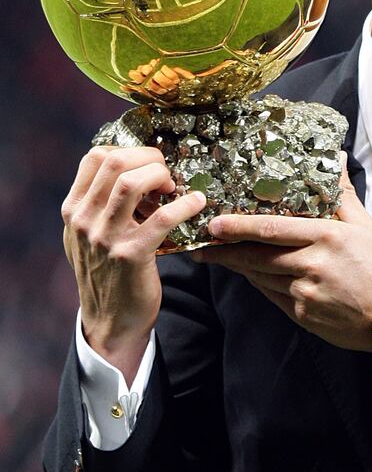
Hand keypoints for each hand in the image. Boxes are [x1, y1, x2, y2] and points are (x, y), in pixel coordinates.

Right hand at [62, 146, 206, 382]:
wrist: (110, 320)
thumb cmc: (107, 272)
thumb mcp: (89, 234)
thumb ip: (99, 203)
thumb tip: (130, 167)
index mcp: (74, 209)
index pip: (96, 157)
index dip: (129, 150)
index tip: (149, 162)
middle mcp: (84, 220)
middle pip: (115, 162)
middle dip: (149, 158)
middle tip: (166, 172)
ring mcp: (105, 237)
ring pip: (133, 183)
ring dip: (162, 176)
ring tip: (175, 187)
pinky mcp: (131, 255)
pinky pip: (162, 218)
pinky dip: (185, 205)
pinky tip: (197, 204)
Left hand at [191, 159, 371, 351]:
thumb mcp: (365, 225)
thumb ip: (342, 193)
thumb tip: (335, 159)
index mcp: (327, 237)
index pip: (272, 230)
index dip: (238, 227)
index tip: (214, 224)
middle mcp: (311, 265)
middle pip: (257, 256)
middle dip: (226, 250)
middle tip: (202, 243)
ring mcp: (305, 293)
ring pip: (261, 277)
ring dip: (238, 267)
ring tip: (216, 257)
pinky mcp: (303, 315)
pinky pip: (272, 296)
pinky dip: (259, 284)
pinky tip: (250, 275)